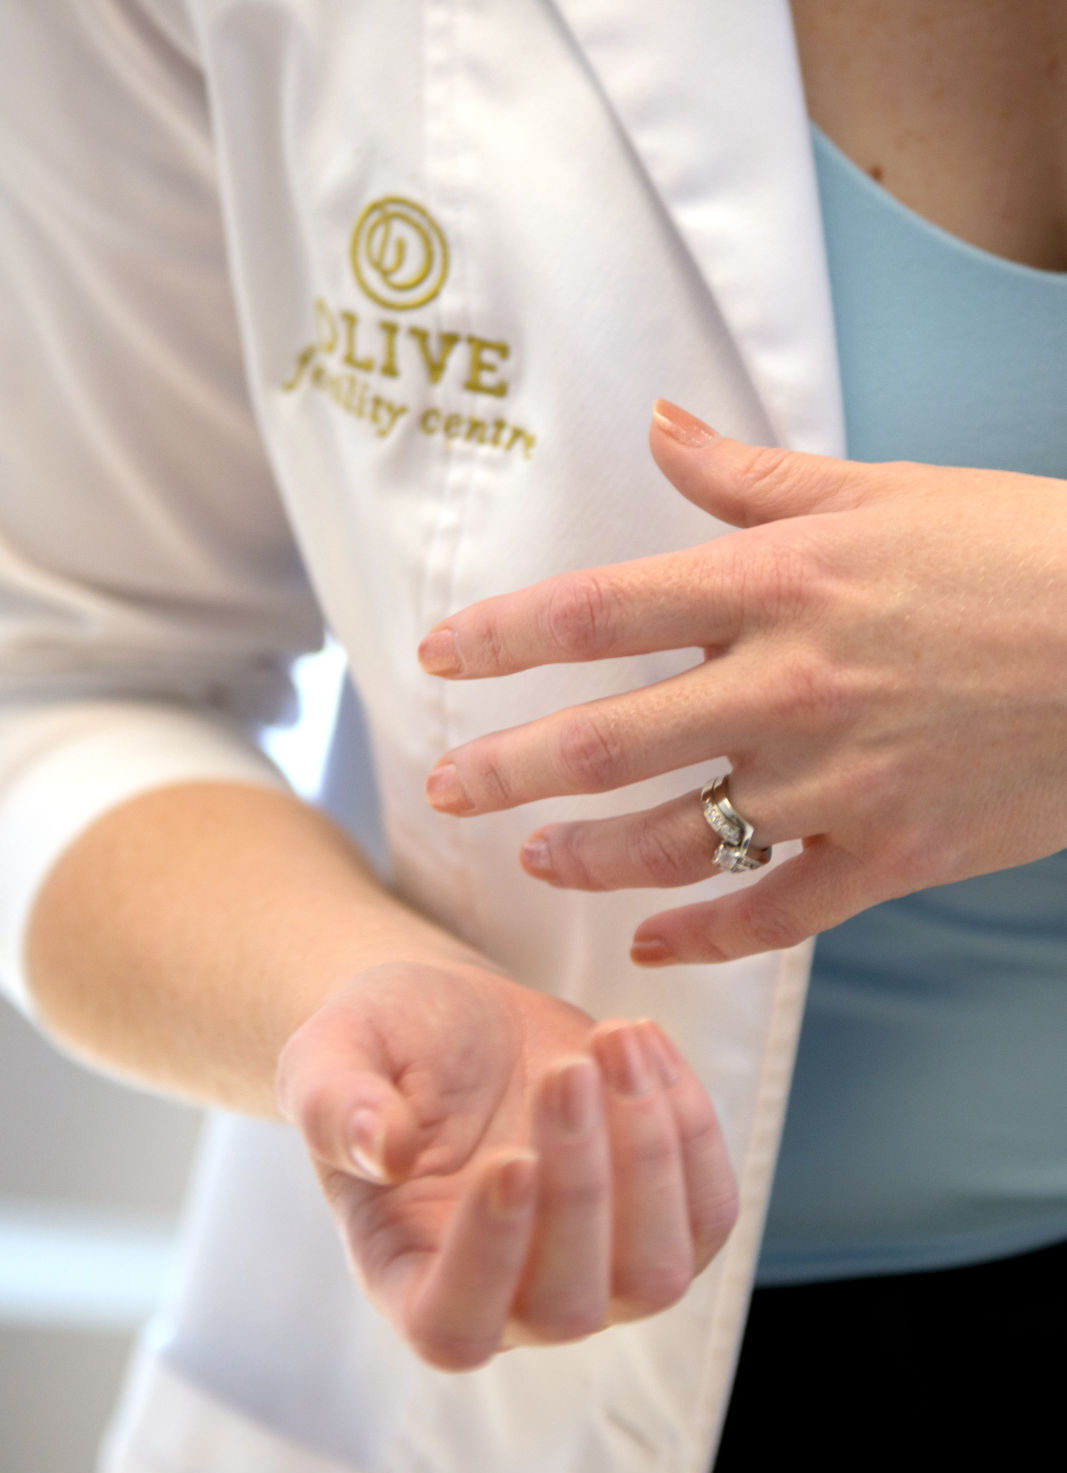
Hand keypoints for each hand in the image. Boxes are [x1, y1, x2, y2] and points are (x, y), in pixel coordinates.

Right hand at [275, 959, 734, 1369]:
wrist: (456, 1023)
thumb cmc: (382, 1049)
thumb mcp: (330, 1054)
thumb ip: (333, 1103)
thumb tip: (382, 1149)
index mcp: (407, 1276)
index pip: (453, 1325)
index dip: (489, 1262)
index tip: (510, 1161)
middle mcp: (508, 1303)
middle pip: (567, 1305)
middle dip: (580, 1186)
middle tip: (567, 1071)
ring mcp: (596, 1274)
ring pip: (655, 1275)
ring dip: (650, 1157)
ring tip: (616, 1041)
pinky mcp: (660, 1224)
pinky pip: (706, 1213)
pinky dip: (693, 1130)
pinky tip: (645, 1046)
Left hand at [417, 400, 1066, 963]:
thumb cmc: (1018, 552)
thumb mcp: (880, 493)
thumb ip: (749, 477)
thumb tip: (657, 428)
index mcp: (774, 588)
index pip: (595, 612)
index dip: (500, 636)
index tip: (436, 657)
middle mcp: (783, 692)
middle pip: (604, 743)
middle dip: (508, 770)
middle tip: (445, 789)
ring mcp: (834, 787)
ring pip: (673, 841)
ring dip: (589, 855)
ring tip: (538, 859)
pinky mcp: (889, 859)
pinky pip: (773, 916)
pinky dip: (705, 937)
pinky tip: (654, 945)